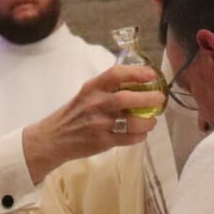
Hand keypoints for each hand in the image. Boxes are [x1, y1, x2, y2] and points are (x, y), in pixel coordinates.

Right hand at [20, 65, 158, 182]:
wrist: (54, 138)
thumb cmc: (74, 113)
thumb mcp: (86, 93)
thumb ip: (107, 88)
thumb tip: (138, 82)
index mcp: (92, 88)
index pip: (116, 74)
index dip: (137, 72)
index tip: (151, 75)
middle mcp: (95, 104)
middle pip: (126, 99)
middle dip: (148, 98)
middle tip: (159, 98)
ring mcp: (99, 124)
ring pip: (131, 122)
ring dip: (147, 121)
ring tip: (152, 120)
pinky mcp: (102, 142)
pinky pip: (128, 139)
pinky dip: (140, 136)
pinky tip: (141, 133)